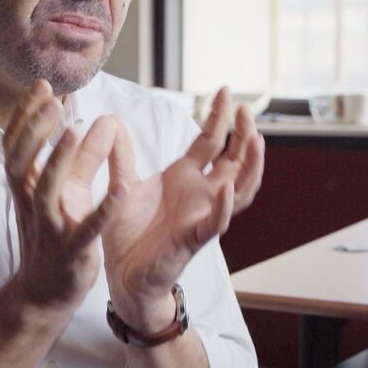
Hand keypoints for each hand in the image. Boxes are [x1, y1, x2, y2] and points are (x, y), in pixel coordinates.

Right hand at [3, 81, 122, 312]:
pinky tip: (121, 191)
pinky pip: (86, 230)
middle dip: (35, 129)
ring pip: (47, 190)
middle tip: (53, 100)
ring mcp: (50, 228)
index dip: (26, 115)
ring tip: (74, 130)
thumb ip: (79, 158)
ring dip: (59, 160)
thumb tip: (96, 121)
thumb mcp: (63, 193)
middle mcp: (32, 203)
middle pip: (22, 161)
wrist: (43, 293)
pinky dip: (102, 211)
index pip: (17, 144)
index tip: (41, 86)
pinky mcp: (71, 251)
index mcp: (27, 186)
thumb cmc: (53, 235)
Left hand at [103, 87, 265, 331]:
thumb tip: (112, 123)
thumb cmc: (129, 234)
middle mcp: (200, 194)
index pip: (211, 142)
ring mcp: (202, 216)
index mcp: (185, 178)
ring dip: (250, 166)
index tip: (225, 90)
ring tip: (255, 141)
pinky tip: (227, 188)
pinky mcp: (194, 240)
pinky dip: (223, 207)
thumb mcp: (123, 187)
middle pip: (234, 160)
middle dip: (243, 134)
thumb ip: (120, 158)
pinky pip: (215, 223)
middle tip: (246, 108)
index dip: (220, 117)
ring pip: (240, 189)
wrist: (122, 276)